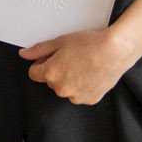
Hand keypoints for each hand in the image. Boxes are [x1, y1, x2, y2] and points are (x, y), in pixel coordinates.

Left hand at [20, 27, 141, 105]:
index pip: (34, 73)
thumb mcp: (60, 41)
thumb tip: (25, 54)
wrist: (116, 51)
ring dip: (70, 79)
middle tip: (71, 57)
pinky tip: (91, 72)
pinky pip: (80, 93)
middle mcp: (61, 89)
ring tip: (84, 64)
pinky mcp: (89, 99)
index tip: (51, 58)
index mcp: (51, 74)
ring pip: (66, 88)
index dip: (42, 63)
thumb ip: (39, 50)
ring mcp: (76, 96)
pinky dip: (83, 85)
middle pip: (51, 81)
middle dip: (57, 70)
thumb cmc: (91, 44)